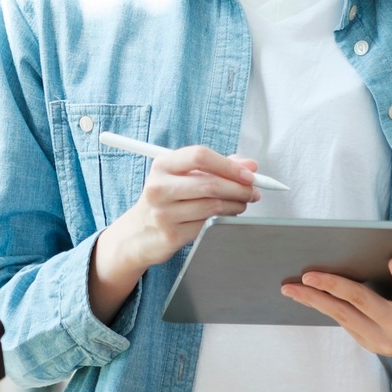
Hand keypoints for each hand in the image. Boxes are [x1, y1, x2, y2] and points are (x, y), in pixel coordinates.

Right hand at [88, 145, 258, 320]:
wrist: (137, 233)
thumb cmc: (166, 200)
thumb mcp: (183, 176)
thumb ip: (216, 167)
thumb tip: (250, 164)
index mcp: (162, 166)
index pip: (199, 156)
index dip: (229, 165)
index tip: (249, 173)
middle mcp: (159, 188)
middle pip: (209, 183)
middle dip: (239, 188)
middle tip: (253, 190)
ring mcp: (163, 213)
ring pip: (212, 206)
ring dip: (236, 204)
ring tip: (242, 203)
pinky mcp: (171, 235)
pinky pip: (207, 225)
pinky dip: (224, 218)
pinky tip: (227, 215)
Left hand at [282, 258, 391, 372]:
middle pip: (364, 302)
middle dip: (334, 286)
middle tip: (308, 275)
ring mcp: (383, 339)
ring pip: (344, 315)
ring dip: (314, 300)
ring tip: (289, 288)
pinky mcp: (370, 344)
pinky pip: (343, 321)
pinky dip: (323, 307)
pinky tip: (304, 295)